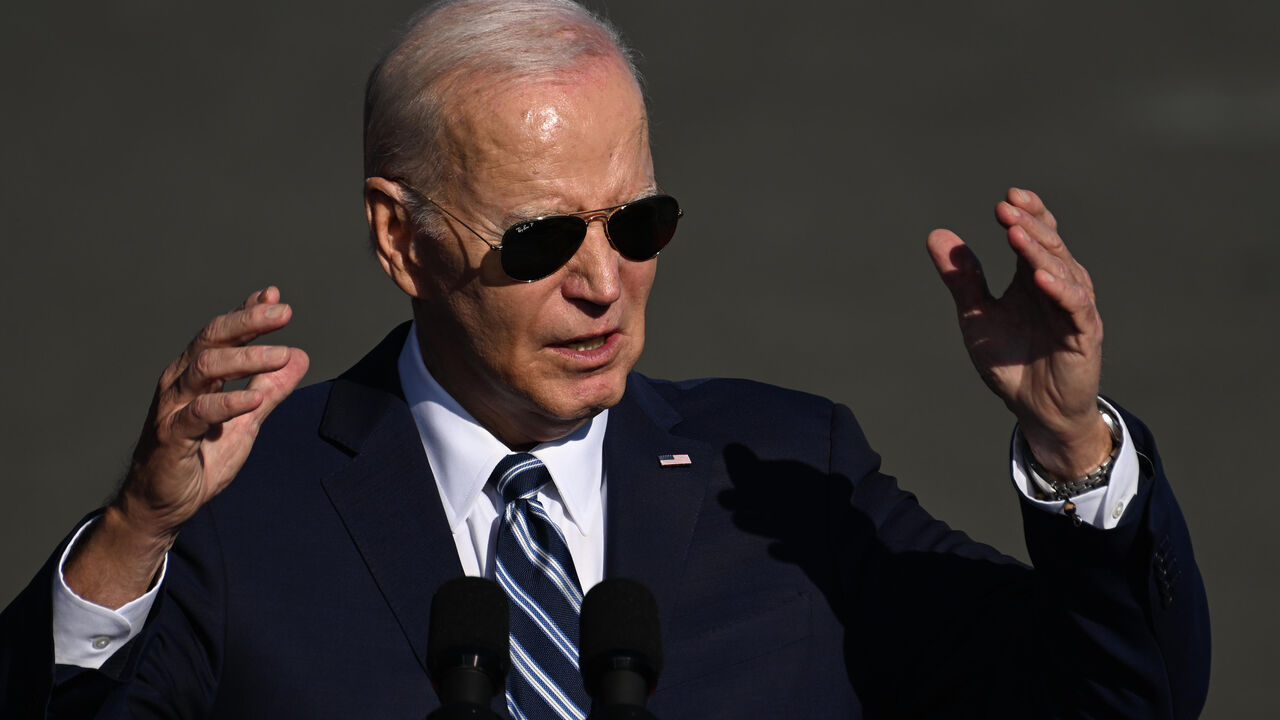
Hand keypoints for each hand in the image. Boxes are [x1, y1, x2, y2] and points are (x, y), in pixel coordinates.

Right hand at [65, 287, 308, 606]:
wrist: (165, 504)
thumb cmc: (201, 457)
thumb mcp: (247, 420)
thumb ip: (271, 390)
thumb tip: (299, 356)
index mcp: (196, 374)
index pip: (223, 334)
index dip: (248, 313)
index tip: (275, 297)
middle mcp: (181, 383)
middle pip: (212, 339)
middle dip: (248, 322)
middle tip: (283, 313)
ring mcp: (173, 408)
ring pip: (206, 368)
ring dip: (246, 358)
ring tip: (281, 354)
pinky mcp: (172, 437)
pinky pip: (200, 412)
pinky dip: (228, 402)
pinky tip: (253, 399)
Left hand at [926, 188, 1110, 479]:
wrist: (1035, 410)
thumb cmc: (1011, 362)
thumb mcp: (976, 317)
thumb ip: (961, 279)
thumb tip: (936, 234)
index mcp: (1034, 279)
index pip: (1038, 235)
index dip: (1028, 213)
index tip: (1007, 197)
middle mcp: (1059, 287)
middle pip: (1050, 246)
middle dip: (1029, 225)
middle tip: (1005, 208)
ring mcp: (1074, 309)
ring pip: (1063, 271)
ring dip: (1039, 252)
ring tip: (1015, 233)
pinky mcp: (1084, 335)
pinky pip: (1075, 307)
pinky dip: (1059, 291)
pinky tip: (1038, 277)